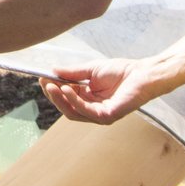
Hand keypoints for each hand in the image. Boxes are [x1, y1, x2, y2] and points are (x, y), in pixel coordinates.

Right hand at [42, 56, 171, 124]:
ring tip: (52, 85)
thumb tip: (52, 71)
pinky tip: (67, 89)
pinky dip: (73, 100)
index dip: (53, 88)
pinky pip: (85, 111)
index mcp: (88, 98)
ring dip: (60, 99)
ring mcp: (99, 115)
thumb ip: (73, 72)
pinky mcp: (107, 117)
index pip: (66, 97)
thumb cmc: (122, 71)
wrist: (143, 73)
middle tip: (44, 82)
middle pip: (66, 107)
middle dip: (53, 95)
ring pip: (72, 112)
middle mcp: (92, 109)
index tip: (41, 77)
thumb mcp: (91, 69)